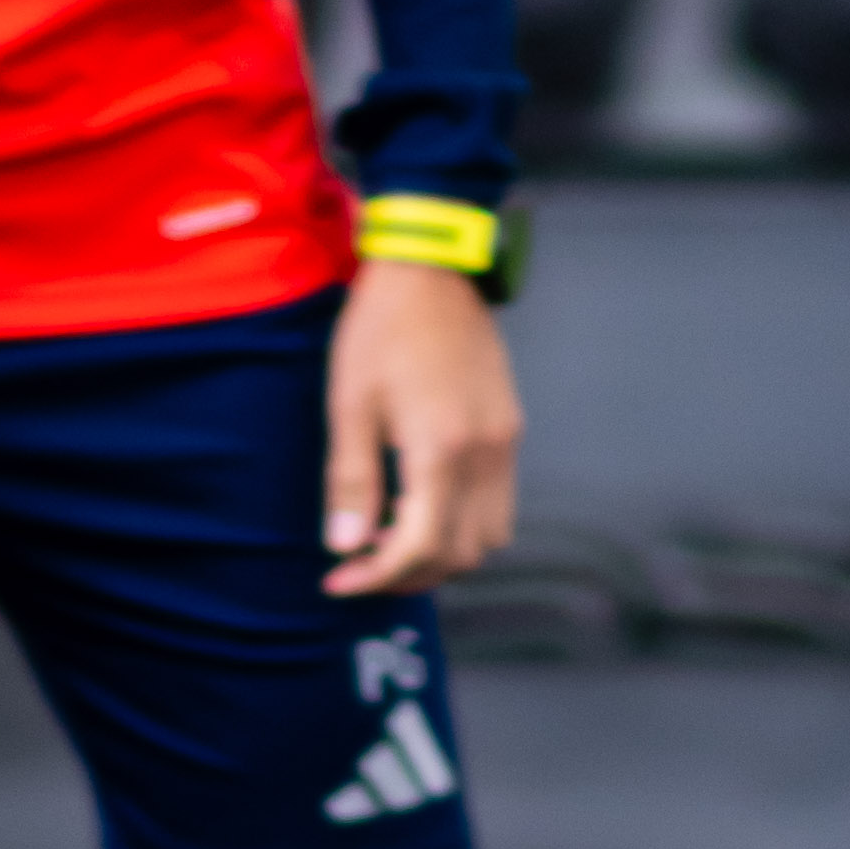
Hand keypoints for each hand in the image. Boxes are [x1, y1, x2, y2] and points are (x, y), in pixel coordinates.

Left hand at [324, 252, 521, 596]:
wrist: (432, 269)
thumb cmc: (381, 329)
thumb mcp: (350, 405)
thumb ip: (351, 481)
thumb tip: (345, 545)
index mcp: (441, 448)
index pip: (421, 546)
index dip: (378, 576)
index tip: (339, 579)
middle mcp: (485, 454)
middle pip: (461, 554)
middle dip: (409, 573)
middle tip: (359, 563)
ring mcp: (505, 443)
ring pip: (489, 536)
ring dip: (442, 553)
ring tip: (392, 537)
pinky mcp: (510, 429)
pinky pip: (499, 503)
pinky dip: (463, 523)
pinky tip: (422, 504)